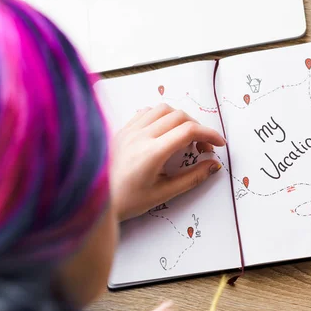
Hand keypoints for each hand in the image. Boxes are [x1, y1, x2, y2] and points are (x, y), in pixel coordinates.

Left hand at [110, 104, 225, 221]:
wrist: (92, 200)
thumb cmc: (125, 201)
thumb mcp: (163, 194)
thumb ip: (192, 178)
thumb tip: (213, 165)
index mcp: (151, 153)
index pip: (188, 131)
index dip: (209, 134)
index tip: (219, 144)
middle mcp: (140, 136)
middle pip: (179, 116)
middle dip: (198, 128)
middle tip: (203, 148)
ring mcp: (129, 130)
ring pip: (163, 109)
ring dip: (180, 119)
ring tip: (185, 137)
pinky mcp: (121, 130)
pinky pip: (146, 111)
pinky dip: (162, 116)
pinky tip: (164, 131)